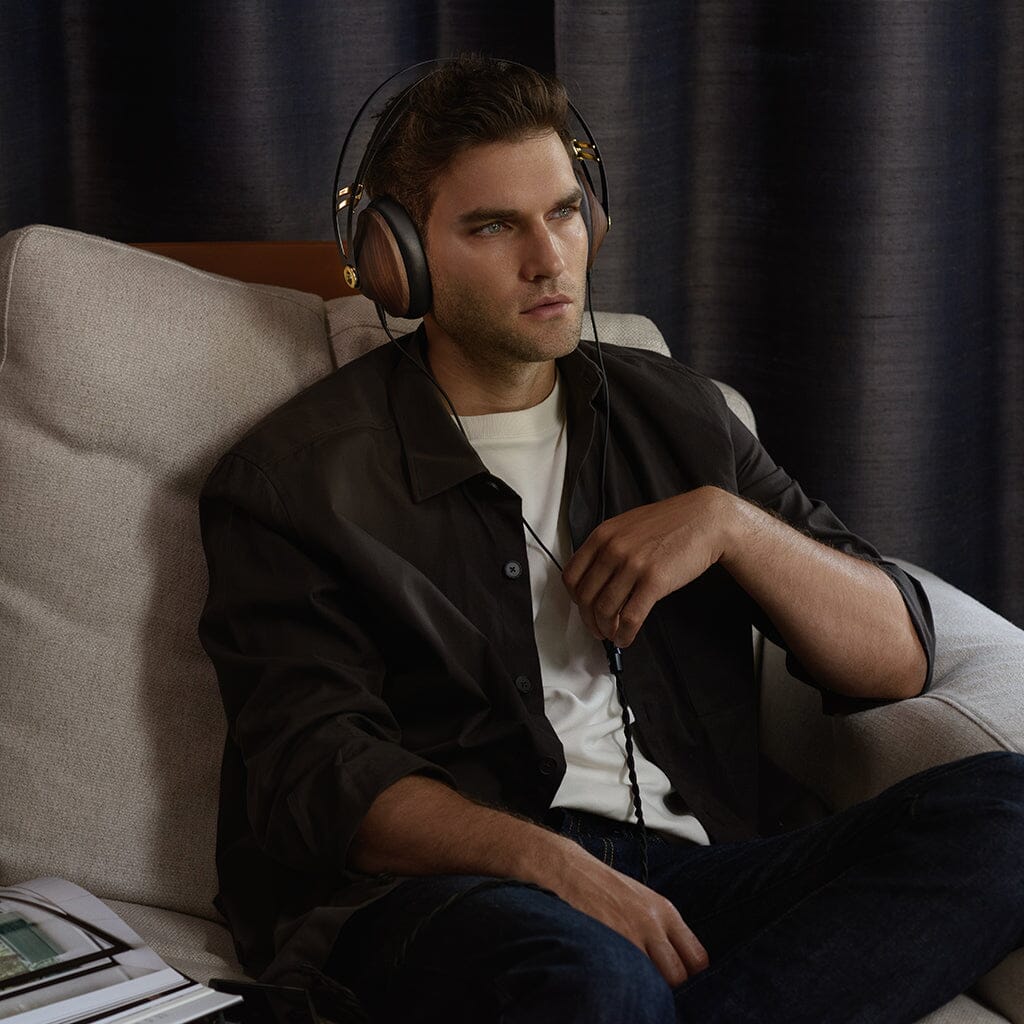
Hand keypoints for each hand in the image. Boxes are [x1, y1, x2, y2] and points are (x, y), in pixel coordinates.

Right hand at [549, 839, 708, 986]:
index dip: (688, 973)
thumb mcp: (642, 899)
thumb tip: (674, 960)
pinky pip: (625, 976)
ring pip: (654, 982)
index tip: (676, 977)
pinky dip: (624, 981)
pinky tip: (615, 974)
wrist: (567, 870)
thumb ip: (661, 928)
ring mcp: (628, 936)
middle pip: (678, 976)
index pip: (697, 958)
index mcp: (665, 911)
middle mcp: (651, 924)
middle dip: (667, 985)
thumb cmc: (602, 885)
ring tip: (633, 980)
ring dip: (645, 985)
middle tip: (652, 982)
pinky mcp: (605, 944)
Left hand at [562, 486, 733, 646]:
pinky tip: (626, 638)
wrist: (705, 520)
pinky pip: (630, 617)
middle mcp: (613, 549)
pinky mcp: (654, 581)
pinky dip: (625, 634)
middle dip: (589, 620)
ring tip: (613, 635)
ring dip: (606, 630)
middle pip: (585, 597)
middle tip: (597, 629)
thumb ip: (608, 547)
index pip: (571, 576)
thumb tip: (594, 579)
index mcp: (602, 535)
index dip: (575, 600)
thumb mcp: (628, 526)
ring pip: (605, 610)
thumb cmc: (670, 523)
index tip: (583, 609)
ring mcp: (633, 565)